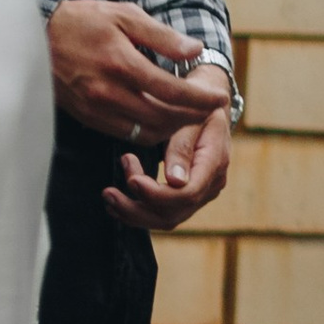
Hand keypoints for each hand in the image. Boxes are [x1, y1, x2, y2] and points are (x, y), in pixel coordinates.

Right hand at [47, 0, 230, 143]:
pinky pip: (125, 134)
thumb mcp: (126, 15)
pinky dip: (149, 131)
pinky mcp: (86, 117)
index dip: (201, 99)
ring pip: (145, 131)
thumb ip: (162, 36)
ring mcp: (95, 108)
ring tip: (191, 116)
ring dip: (173, 127)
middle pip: (163, 117)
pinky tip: (162, 120)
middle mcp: (108, 91)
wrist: (36, 36)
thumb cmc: (85, 21)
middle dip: (192, 116)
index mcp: (121, 63)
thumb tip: (195, 50)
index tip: (220, 99)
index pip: (172, 91)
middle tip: (211, 110)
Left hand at [105, 101, 231, 230]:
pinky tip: (117, 204)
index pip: (187, 193)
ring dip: (134, 213)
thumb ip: (182, 147)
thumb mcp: (190, 117)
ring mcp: (201, 193)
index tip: (130, 179)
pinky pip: (164, 214)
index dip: (156, 194)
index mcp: (215, 162)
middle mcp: (211, 184)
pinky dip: (139, 212)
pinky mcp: (188, 195)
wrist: (209, 104)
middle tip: (108, 192)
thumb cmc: (197, 106)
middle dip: (137, 207)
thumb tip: (175, 181)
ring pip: (167, 219)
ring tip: (108, 197)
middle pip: (174, 213)